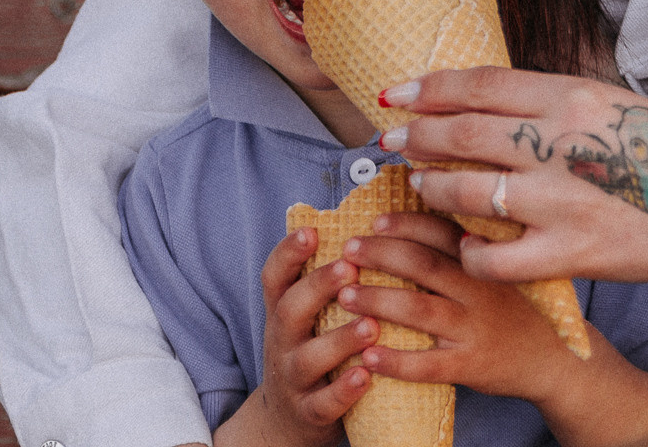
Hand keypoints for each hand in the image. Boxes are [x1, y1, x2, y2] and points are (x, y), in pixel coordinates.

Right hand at [214, 227, 379, 446]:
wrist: (287, 422)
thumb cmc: (314, 352)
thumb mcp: (311, 317)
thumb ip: (329, 281)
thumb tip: (369, 225)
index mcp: (284, 312)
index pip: (275, 278)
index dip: (288, 253)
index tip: (310, 231)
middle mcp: (282, 342)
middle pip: (289, 310)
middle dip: (317, 287)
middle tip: (349, 267)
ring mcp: (293, 379)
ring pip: (308, 358)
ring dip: (340, 340)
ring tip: (372, 324)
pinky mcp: (309, 413)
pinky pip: (323, 403)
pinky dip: (344, 391)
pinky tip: (366, 375)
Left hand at [338, 210, 587, 408]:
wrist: (551, 360)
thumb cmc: (514, 309)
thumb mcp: (500, 269)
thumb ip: (466, 249)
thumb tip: (415, 224)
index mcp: (483, 260)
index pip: (440, 232)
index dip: (405, 224)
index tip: (373, 222)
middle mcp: (479, 289)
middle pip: (424, 264)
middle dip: (380, 254)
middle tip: (347, 251)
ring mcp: (474, 327)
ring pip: (420, 308)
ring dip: (377, 300)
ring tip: (345, 296)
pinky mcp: (470, 365)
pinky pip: (427, 364)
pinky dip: (395, 361)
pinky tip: (367, 357)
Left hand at [376, 68, 647, 288]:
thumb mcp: (608, 102)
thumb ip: (548, 102)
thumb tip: (482, 97)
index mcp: (571, 97)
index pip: (479, 86)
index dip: (428, 90)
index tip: (395, 95)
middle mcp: (562, 143)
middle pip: (462, 135)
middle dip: (415, 137)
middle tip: (389, 142)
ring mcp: (563, 201)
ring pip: (468, 192)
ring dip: (433, 188)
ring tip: (420, 184)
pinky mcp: (570, 252)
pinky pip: (496, 257)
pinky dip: (472, 252)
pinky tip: (467, 245)